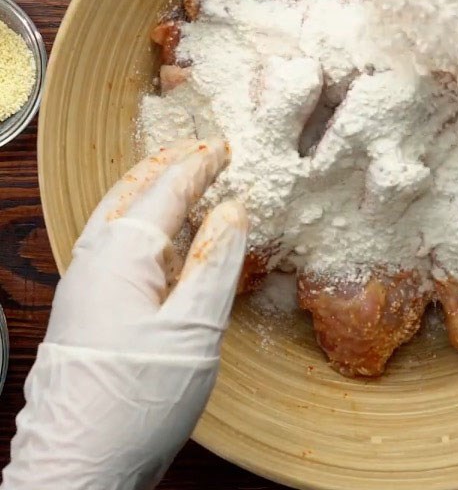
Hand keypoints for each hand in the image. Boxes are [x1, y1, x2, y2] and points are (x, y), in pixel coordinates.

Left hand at [2, 139, 247, 489]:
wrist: (76, 470)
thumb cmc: (137, 400)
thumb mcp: (193, 330)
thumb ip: (216, 262)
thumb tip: (233, 209)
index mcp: (121, 256)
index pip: (165, 192)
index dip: (198, 165)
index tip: (223, 147)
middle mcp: (94, 261)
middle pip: (130, 193)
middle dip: (166, 166)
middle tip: (199, 151)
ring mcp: (84, 286)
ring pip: (117, 217)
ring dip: (151, 191)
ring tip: (181, 181)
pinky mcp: (86, 311)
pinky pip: (115, 245)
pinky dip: (143, 224)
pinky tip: (162, 242)